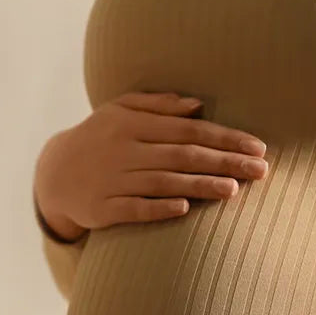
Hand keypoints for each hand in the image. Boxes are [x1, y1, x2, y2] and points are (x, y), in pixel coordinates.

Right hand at [33, 91, 268, 242]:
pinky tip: (184, 209)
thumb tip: (199, 105)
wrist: (55, 174)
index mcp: (132, 124)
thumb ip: (158, 106)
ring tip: (234, 190)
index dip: (225, 138)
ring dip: (200, 186)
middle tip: (261, 171)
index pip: (188, 130)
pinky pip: (133, 209)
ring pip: (162, 183)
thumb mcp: (120, 111)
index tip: (257, 147)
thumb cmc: (99, 138)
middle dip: (224, 162)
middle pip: (182, 156)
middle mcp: (123, 150)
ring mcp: (111, 181)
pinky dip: (158, 208)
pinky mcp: (101, 209)